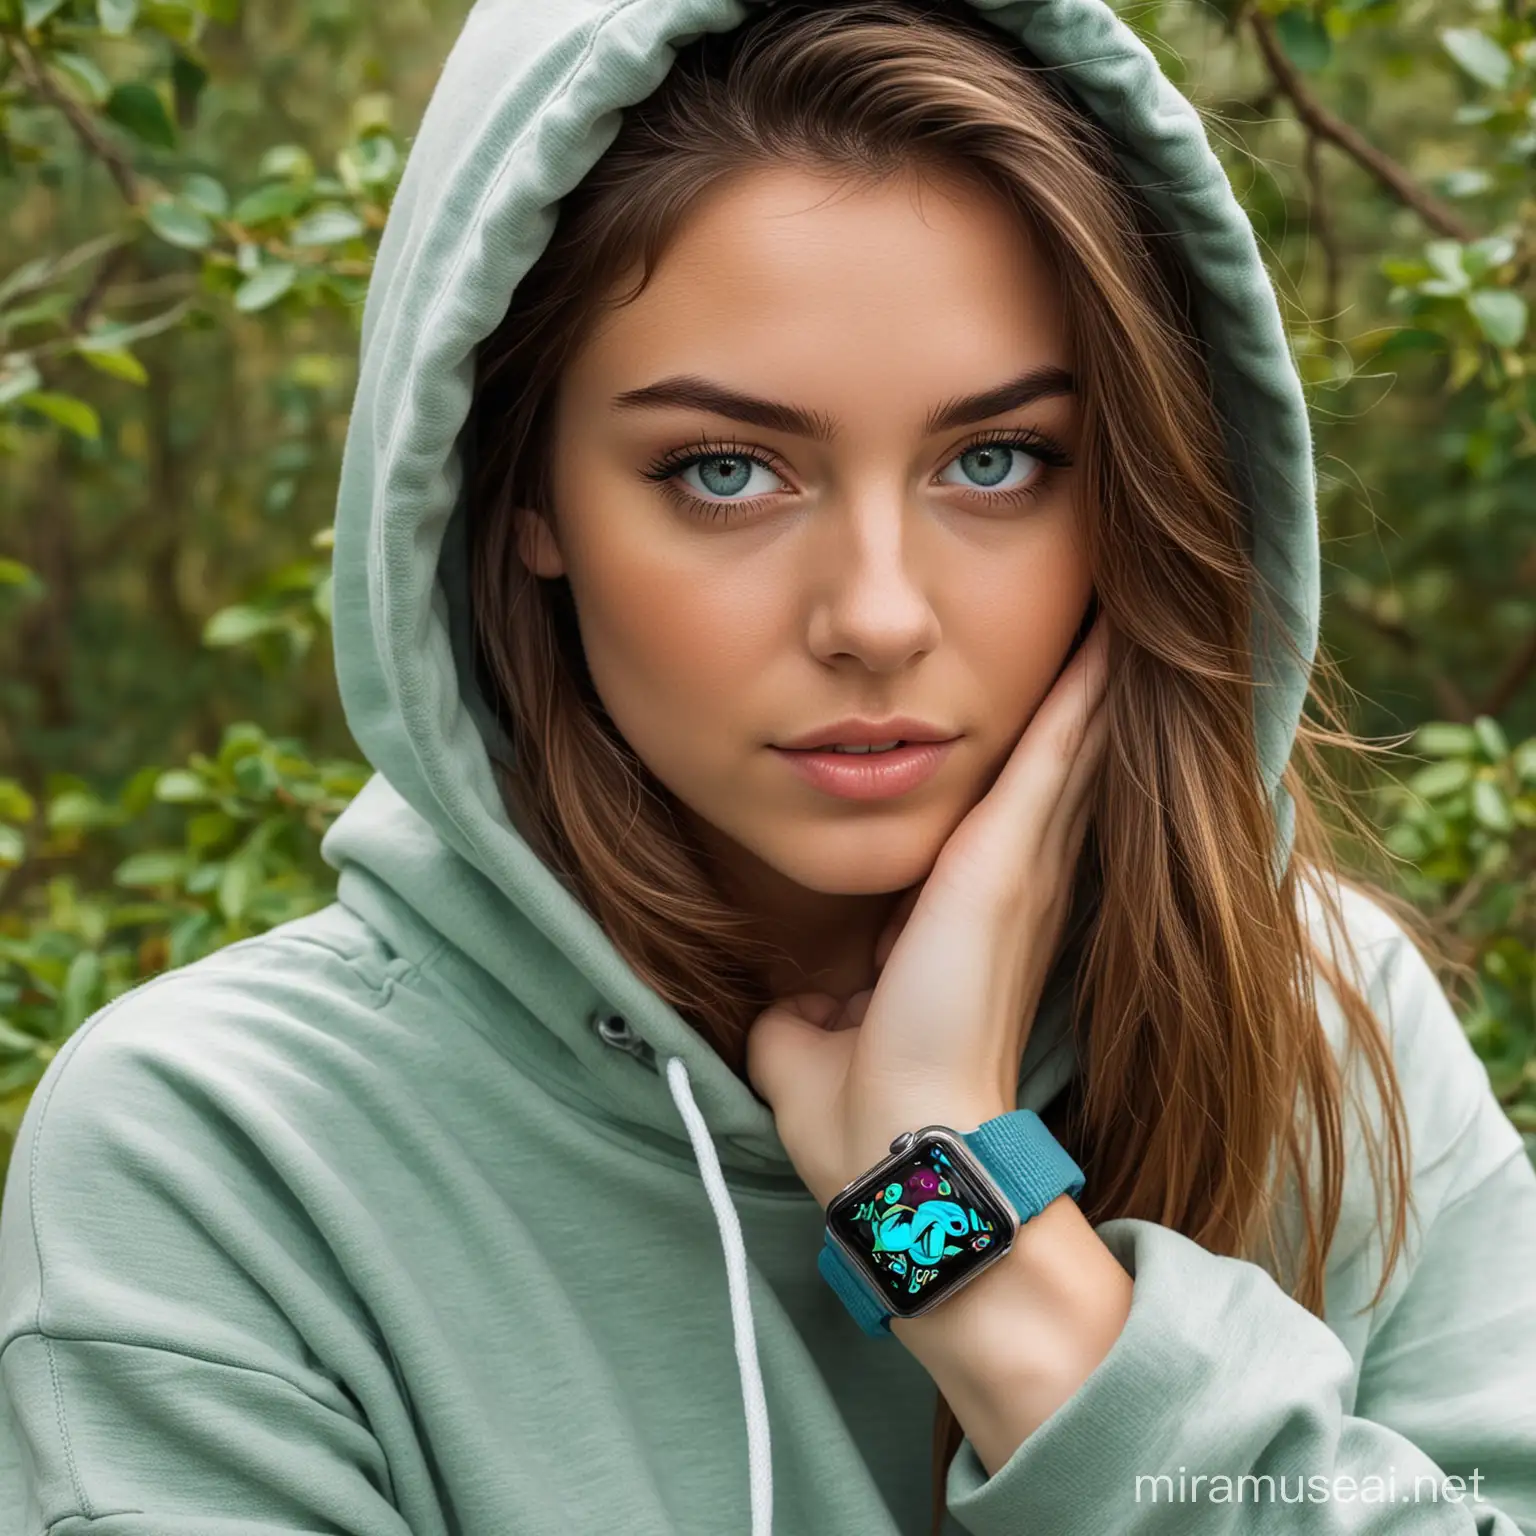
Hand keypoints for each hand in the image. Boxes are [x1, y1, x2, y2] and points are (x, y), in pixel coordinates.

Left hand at [746, 616, 1110, 1207]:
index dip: (1027, 764)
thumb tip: (806, 1013)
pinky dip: (1081, 692)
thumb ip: (815, 1013)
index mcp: (969, 926)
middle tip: (1108, 624)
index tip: (1037, 709)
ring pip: (1066, 750)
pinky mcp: (1006, 858)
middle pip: (1056, 772)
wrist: (897, 1148)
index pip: (1003, 823)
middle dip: (1080, 703)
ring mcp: (1020, 869)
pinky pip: (1055, 750)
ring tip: (1117, 608)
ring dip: (1089, 683)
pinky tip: (1107, 630)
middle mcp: (1015, 889)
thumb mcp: (817, 1045)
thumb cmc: (860, 1114)